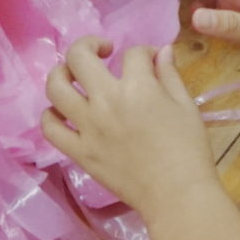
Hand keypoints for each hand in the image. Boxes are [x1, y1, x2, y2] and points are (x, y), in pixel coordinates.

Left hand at [43, 38, 219, 216]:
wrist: (177, 195)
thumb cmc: (189, 150)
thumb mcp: (186, 106)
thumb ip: (170, 75)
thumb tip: (162, 51)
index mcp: (137, 87)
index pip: (133, 53)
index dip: (145, 52)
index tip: (152, 61)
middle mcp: (105, 101)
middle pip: (79, 56)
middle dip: (90, 44)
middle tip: (103, 51)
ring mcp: (87, 127)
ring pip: (55, 87)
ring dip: (61, 72)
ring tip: (73, 74)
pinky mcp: (78, 152)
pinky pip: (50, 128)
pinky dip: (51, 115)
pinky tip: (63, 111)